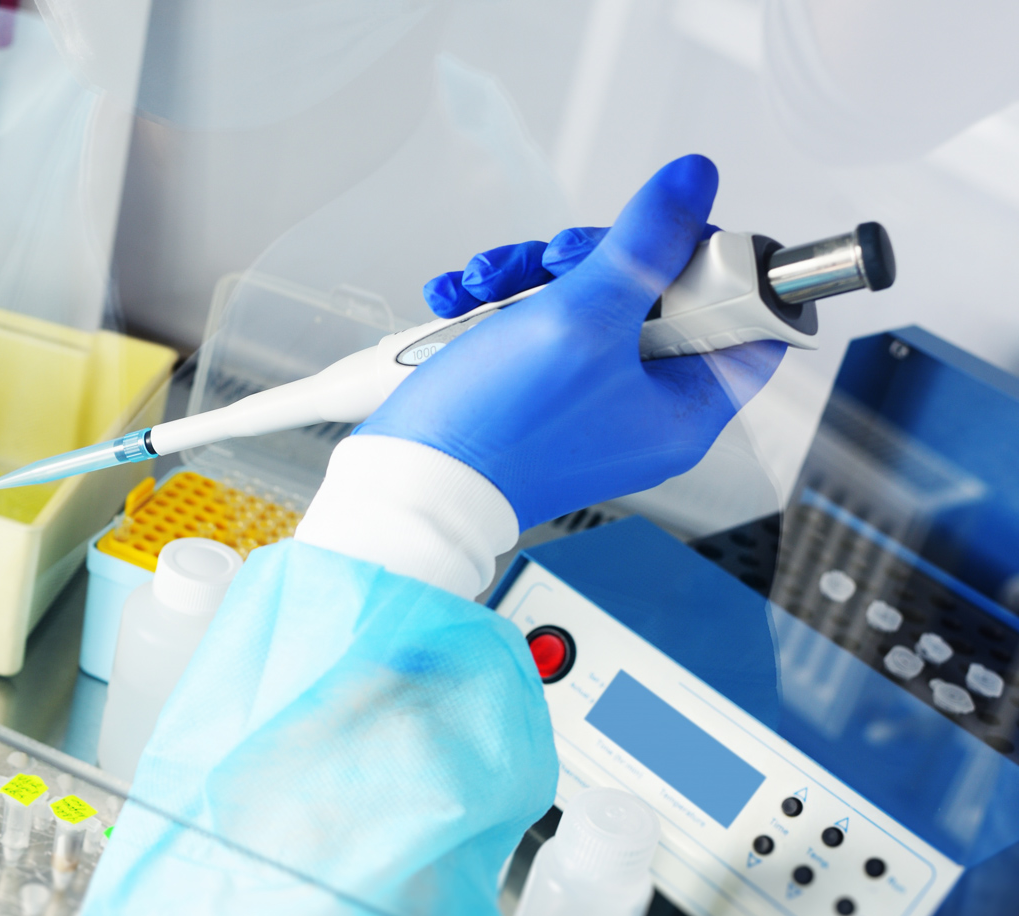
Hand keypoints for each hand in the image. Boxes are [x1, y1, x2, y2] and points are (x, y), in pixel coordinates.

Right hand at [357, 154, 786, 529]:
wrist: (410, 488)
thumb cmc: (496, 433)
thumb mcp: (581, 319)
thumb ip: (645, 243)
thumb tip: (695, 183)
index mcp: (685, 408)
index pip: (750, 319)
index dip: (716, 264)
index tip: (669, 238)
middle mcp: (644, 408)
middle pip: (660, 295)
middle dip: (596, 261)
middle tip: (560, 265)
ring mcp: (589, 402)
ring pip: (592, 301)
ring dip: (534, 277)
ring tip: (487, 284)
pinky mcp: (540, 397)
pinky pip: (541, 327)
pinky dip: (503, 306)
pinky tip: (465, 302)